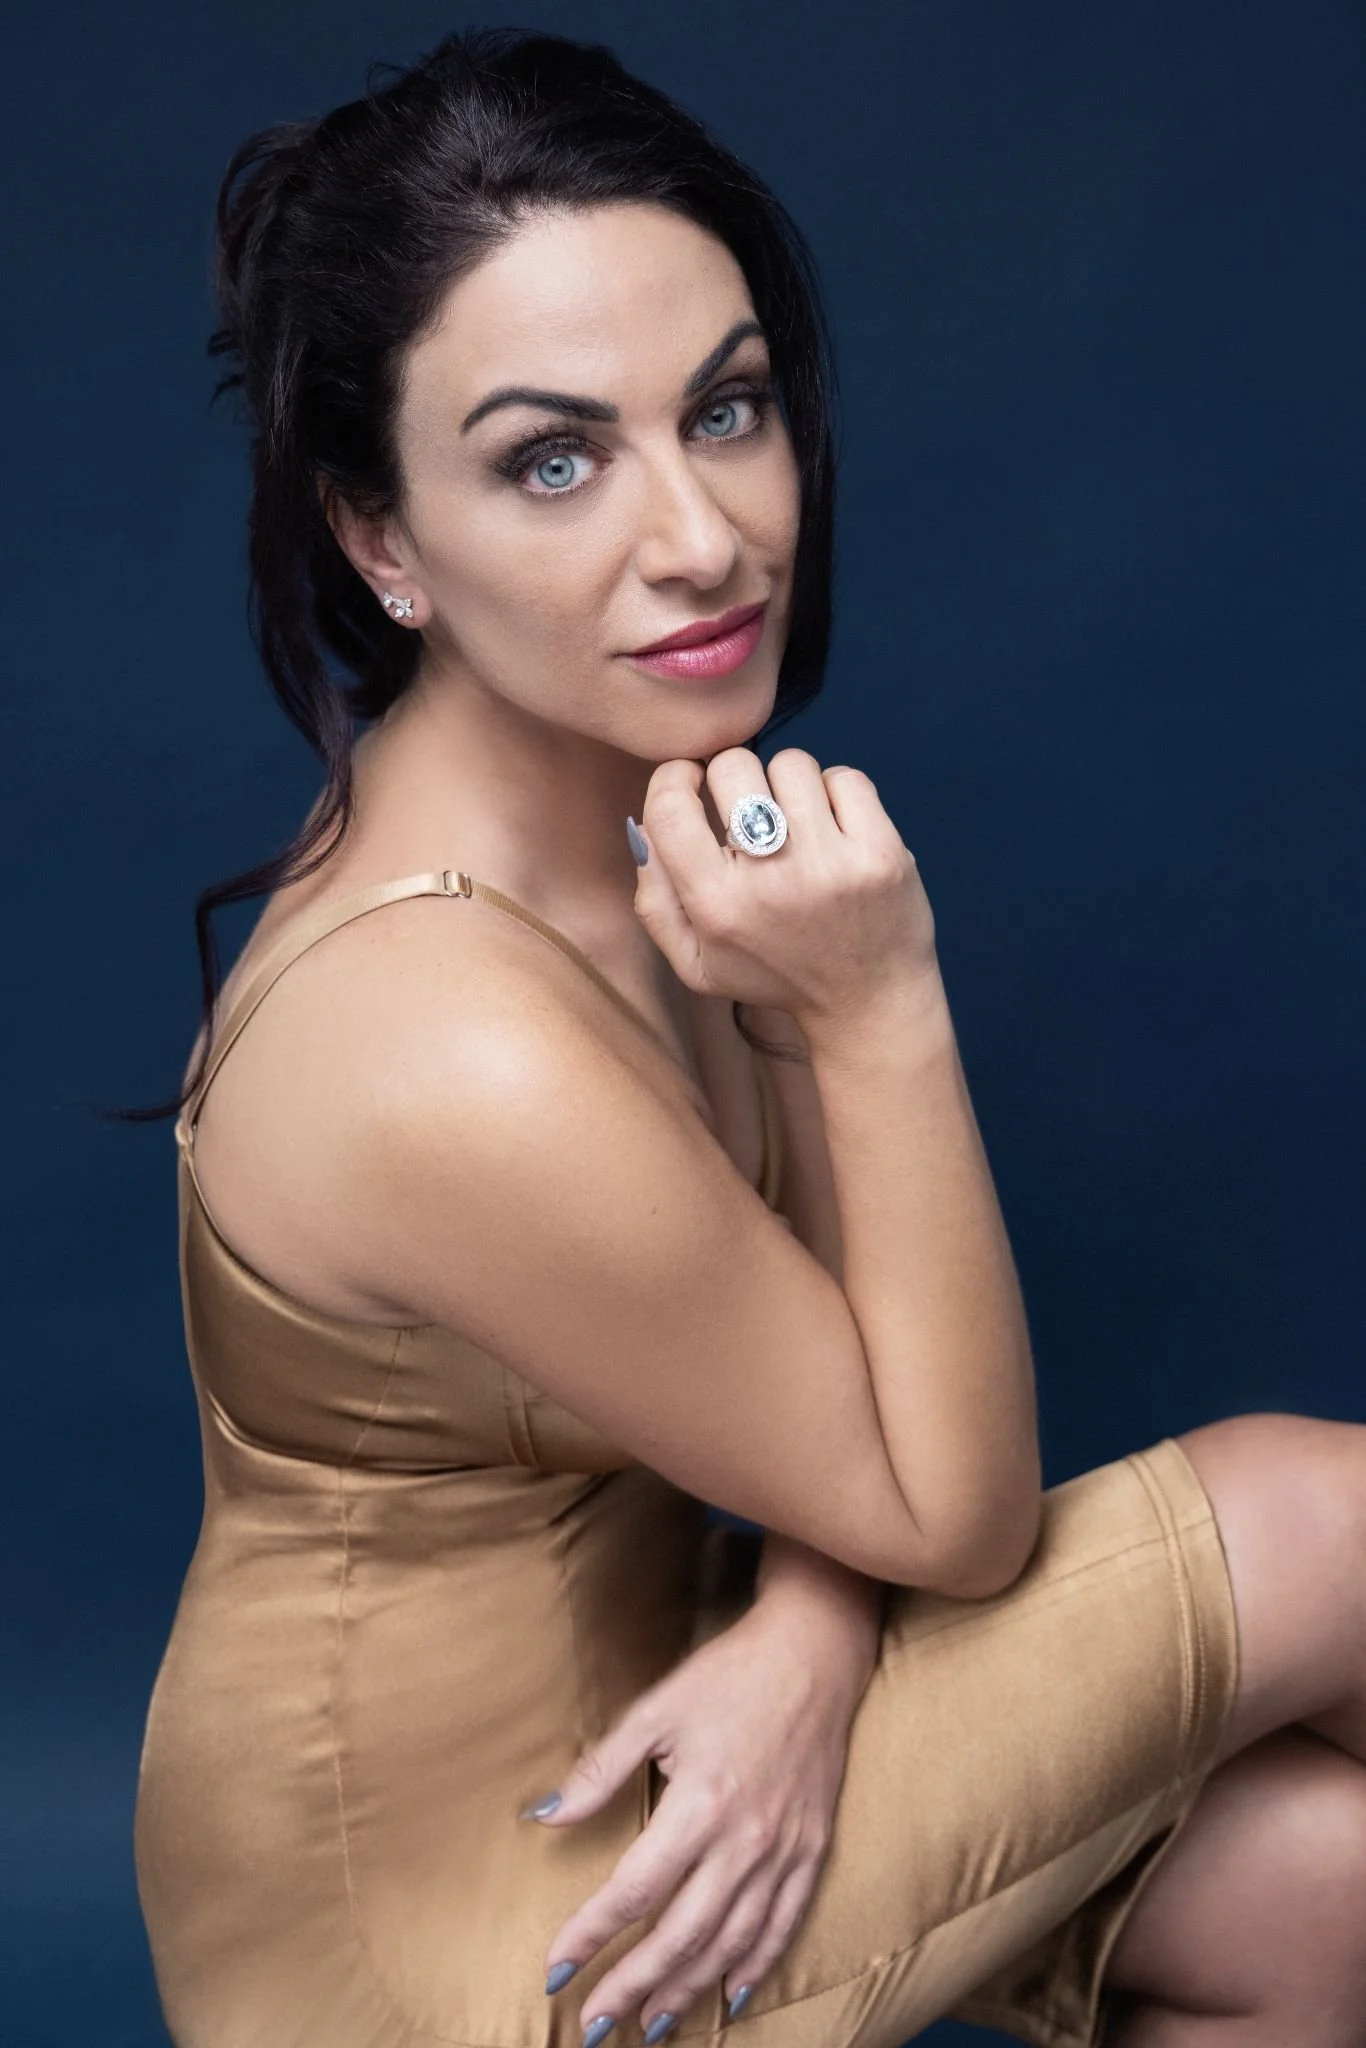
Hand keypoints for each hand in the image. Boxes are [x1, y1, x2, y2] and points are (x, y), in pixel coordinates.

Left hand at [526, 1586, 878, 2041]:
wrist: (815, 1650)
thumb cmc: (729, 1674)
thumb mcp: (655, 1710)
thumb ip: (600, 1770)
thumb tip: (544, 1816)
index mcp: (700, 1804)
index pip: (635, 1890)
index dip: (592, 1934)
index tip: (556, 1969)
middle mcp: (745, 1840)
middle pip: (682, 1934)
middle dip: (634, 1985)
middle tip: (596, 2025)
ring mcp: (785, 1849)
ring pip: (732, 1941)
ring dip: (688, 1989)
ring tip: (651, 2025)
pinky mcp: (813, 1847)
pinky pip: (785, 1923)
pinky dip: (757, 1965)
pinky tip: (731, 1994)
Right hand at [632, 745, 937, 1033]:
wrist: (869, 1003)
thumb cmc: (776, 976)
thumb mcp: (697, 964)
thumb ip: (655, 901)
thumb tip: (641, 826)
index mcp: (717, 907)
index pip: (670, 809)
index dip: (674, 777)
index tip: (691, 780)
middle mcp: (770, 880)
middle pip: (733, 767)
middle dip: (735, 778)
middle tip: (751, 808)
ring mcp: (831, 862)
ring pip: (792, 764)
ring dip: (789, 785)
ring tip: (798, 822)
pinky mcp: (880, 851)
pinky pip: (846, 778)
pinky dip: (837, 793)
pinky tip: (836, 827)